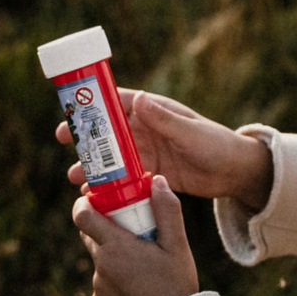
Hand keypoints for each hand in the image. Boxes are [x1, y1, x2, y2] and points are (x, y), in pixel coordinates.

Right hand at [54, 89, 273, 209]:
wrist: (235, 172)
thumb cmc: (216, 144)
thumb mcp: (188, 132)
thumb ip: (164, 119)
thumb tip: (138, 98)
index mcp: (153, 111)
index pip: (117, 103)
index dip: (92, 106)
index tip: (71, 111)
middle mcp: (146, 130)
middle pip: (108, 131)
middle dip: (85, 137)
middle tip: (61, 142)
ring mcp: (147, 152)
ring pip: (112, 158)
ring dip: (94, 166)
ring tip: (75, 179)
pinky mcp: (151, 174)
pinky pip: (124, 179)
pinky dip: (109, 186)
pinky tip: (96, 197)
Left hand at [72, 176, 197, 295]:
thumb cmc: (177, 286)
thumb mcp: (178, 246)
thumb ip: (167, 211)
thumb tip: (157, 180)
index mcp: (116, 247)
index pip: (82, 215)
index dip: (85, 204)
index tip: (98, 201)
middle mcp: (101, 265)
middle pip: (90, 235)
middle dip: (105, 228)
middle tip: (130, 230)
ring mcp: (98, 286)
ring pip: (100, 260)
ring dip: (113, 256)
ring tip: (142, 265)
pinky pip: (103, 282)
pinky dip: (115, 279)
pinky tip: (138, 286)